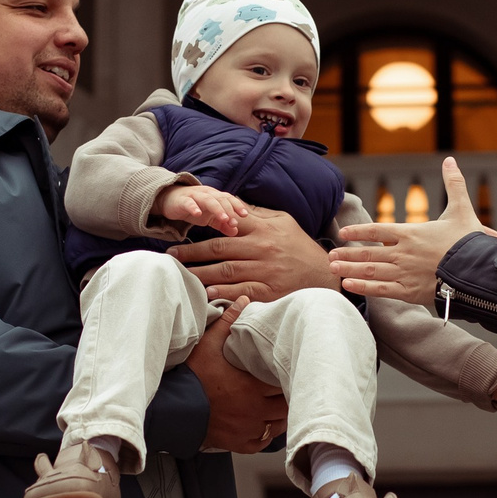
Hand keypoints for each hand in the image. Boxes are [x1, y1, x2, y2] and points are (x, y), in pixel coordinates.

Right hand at [154, 183, 248, 235]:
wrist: (170, 200)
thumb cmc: (194, 208)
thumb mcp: (209, 217)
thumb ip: (222, 224)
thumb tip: (235, 231)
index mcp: (215, 197)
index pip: (229, 199)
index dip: (237, 205)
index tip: (245, 215)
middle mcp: (207, 194)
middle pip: (221, 199)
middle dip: (229, 209)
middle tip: (234, 221)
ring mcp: (194, 196)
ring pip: (208, 200)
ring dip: (217, 208)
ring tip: (223, 218)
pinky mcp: (182, 200)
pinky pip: (188, 203)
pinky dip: (193, 207)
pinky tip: (198, 214)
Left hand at [173, 205, 336, 301]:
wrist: (325, 274)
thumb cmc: (300, 247)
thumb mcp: (284, 222)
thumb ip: (258, 214)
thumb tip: (233, 205)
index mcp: (262, 229)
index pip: (226, 224)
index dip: (201, 225)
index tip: (182, 228)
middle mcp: (262, 248)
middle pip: (219, 248)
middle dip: (191, 252)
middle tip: (171, 256)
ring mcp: (265, 270)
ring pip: (225, 270)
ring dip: (200, 273)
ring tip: (181, 274)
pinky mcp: (269, 291)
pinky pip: (241, 291)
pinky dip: (223, 292)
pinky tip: (207, 292)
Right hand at [184, 297, 287, 454]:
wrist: (173, 409)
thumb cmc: (191, 375)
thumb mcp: (208, 345)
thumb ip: (228, 322)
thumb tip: (244, 301)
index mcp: (253, 386)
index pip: (284, 381)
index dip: (287, 374)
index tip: (286, 367)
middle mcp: (255, 410)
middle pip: (285, 404)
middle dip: (287, 394)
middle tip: (288, 385)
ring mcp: (249, 429)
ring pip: (278, 424)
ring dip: (280, 414)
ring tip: (278, 403)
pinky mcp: (240, 443)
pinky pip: (262, 441)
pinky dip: (265, 433)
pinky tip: (263, 423)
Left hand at [329, 159, 486, 304]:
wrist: (479, 270)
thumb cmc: (469, 241)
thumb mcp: (460, 209)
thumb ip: (453, 184)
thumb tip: (451, 160)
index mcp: (411, 233)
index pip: (377, 230)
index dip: (358, 231)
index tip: (342, 233)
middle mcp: (403, 253)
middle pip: (368, 252)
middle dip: (347, 253)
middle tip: (330, 255)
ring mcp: (405, 273)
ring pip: (371, 270)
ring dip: (349, 268)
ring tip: (332, 268)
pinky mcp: (411, 291)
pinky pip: (382, 290)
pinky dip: (364, 288)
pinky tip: (348, 285)